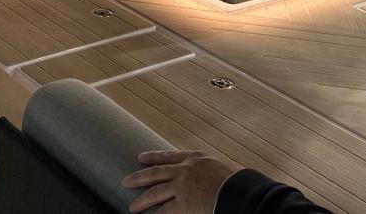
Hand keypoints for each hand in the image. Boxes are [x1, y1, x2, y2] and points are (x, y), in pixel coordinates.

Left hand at [123, 150, 241, 212]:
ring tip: (132, 206)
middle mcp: (184, 170)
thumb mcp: (222, 167)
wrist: (239, 191)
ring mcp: (181, 186)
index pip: (168, 156)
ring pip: (155, 192)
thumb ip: (210, 169)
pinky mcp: (183, 204)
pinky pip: (164, 211)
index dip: (153, 157)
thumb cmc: (238, 181)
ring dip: (142, 200)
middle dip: (139, 177)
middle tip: (126, 181)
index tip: (141, 157)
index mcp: (195, 158)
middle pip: (155, 172)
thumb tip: (212, 175)